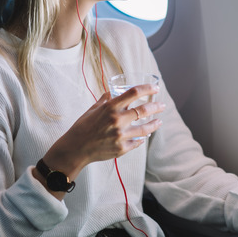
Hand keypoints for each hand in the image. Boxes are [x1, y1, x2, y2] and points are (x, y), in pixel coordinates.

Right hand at [42, 83, 165, 183]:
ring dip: (154, 124)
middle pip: (144, 110)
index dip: (147, 88)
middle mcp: (117, 120)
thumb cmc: (82, 127)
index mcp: (110, 107)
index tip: (155, 88)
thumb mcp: (92, 109)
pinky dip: (141, 138)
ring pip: (145, 129)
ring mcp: (121, 135)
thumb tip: (111, 93)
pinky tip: (144, 136)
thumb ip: (104, 101)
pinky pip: (137, 142)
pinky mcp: (122, 148)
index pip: (134, 93)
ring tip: (159, 122)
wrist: (76, 148)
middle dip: (156, 106)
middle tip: (162, 106)